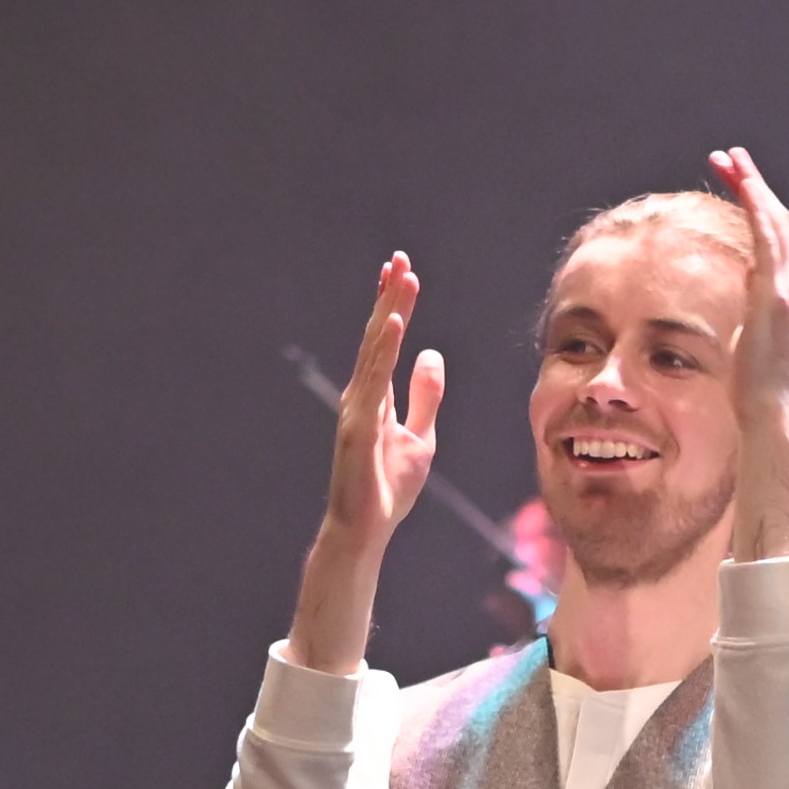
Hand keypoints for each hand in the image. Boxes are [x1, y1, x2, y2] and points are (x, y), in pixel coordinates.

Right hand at [325, 253, 443, 543]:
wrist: (365, 530)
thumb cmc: (388, 488)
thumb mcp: (420, 436)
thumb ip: (425, 396)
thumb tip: (431, 355)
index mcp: (376, 396)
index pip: (385, 341)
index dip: (393, 306)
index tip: (401, 272)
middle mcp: (362, 395)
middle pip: (378, 336)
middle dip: (389, 297)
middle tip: (400, 258)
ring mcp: (357, 409)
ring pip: (375, 350)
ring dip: (390, 312)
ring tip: (401, 278)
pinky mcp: (358, 427)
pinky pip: (374, 381)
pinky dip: (384, 351)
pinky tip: (395, 324)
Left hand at [712, 143, 788, 556]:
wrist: (766, 413)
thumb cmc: (755, 391)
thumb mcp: (752, 346)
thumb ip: (755, 322)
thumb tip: (750, 319)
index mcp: (788, 296)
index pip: (776, 239)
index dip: (757, 206)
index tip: (734, 182)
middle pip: (777, 221)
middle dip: (752, 183)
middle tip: (728, 156)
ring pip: (773, 221)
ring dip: (751, 184)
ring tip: (728, 157)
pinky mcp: (776, 292)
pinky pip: (766, 236)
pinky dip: (755, 205)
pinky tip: (740, 182)